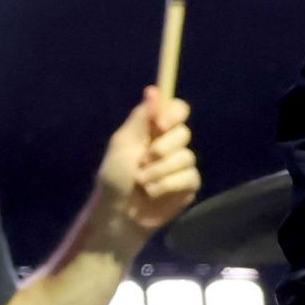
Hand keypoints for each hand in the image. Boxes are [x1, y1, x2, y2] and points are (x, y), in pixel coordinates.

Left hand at [95, 87, 200, 239]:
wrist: (117, 215)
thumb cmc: (114, 179)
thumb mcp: (122, 145)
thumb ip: (140, 119)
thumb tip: (153, 90)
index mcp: (154, 131)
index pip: (178, 110)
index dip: (174, 114)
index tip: (161, 125)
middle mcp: (171, 145)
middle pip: (184, 133)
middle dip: (162, 149)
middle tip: (143, 161)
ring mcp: (181, 166)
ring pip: (187, 157)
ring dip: (160, 171)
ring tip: (143, 183)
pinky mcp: (188, 186)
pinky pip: (190, 177)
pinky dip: (168, 185)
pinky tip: (153, 193)